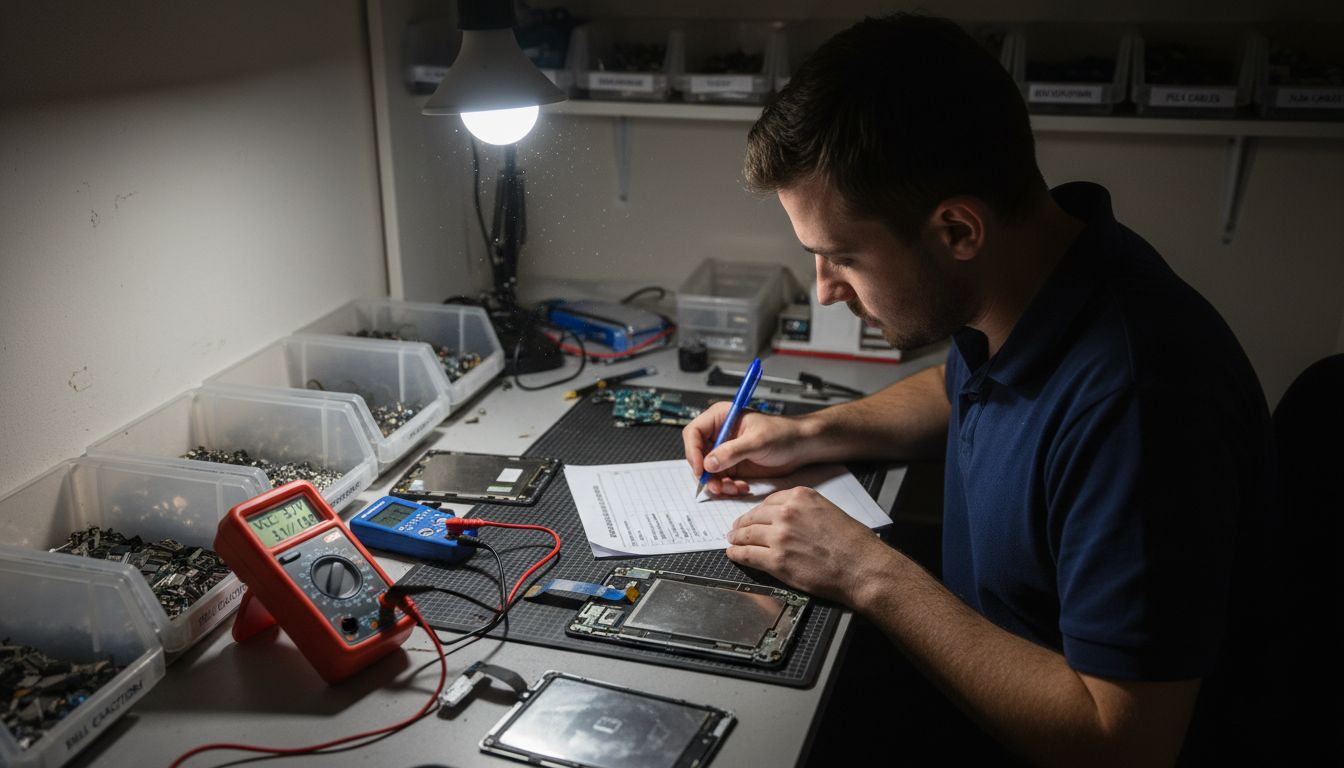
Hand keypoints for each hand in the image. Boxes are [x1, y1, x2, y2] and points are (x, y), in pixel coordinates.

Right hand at [682, 402, 811, 494]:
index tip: (701, 469)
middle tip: (717, 485)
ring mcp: (725, 452)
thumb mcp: (757, 441)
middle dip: (706, 473)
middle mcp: (720, 435)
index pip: (693, 433)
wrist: (801, 446)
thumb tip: (709, 463)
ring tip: (733, 488)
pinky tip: (741, 487)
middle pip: (697, 455)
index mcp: (721, 418)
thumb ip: (732, 452)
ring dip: (717, 484)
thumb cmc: (783, 433)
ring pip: (707, 472)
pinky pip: (720, 480)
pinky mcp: (733, 466)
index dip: (693, 451)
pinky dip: (727, 488)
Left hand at [725, 486, 888, 604]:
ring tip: (732, 541)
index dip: (757, 512)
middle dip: (742, 524)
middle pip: (754, 517)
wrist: (862, 567)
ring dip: (736, 538)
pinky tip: (733, 554)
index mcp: (801, 497)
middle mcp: (787, 513)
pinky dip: (737, 554)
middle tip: (735, 529)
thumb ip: (804, 511)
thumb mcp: (828, 511)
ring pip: (747, 535)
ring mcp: (780, 537)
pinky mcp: (777, 560)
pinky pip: (748, 555)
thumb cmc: (853, 543)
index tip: (753, 517)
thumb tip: (787, 519)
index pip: (768, 502)